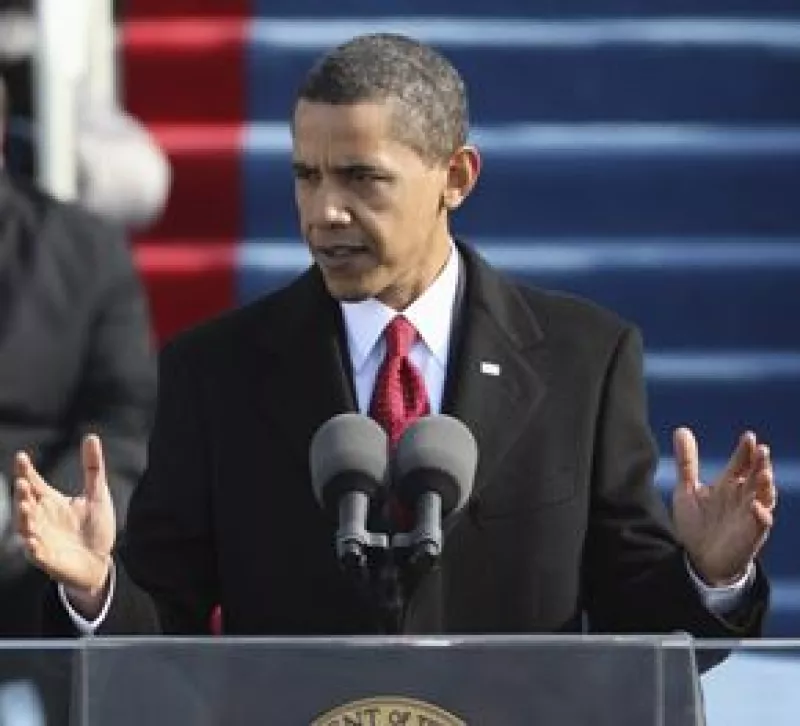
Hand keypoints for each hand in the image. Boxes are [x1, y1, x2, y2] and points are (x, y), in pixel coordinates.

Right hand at [15, 434, 115, 617]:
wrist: (100, 561)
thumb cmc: (94, 527)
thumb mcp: (97, 494)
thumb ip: (92, 467)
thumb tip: (91, 437)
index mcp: (51, 502)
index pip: (34, 483)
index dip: (26, 471)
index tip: (21, 457)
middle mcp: (42, 518)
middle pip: (26, 503)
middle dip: (22, 494)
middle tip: (22, 482)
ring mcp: (42, 538)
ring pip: (26, 527)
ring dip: (24, 517)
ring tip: (26, 505)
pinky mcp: (48, 558)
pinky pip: (36, 553)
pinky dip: (32, 548)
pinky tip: (32, 541)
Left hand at [672, 427, 775, 586]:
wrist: (698, 560)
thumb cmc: (696, 524)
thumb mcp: (687, 490)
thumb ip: (687, 462)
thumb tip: (681, 430)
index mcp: (728, 486)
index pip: (741, 464)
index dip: (745, 451)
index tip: (749, 436)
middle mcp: (742, 498)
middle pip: (756, 477)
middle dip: (760, 463)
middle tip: (761, 449)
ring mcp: (748, 516)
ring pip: (763, 497)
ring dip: (765, 485)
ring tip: (764, 473)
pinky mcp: (750, 536)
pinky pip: (760, 524)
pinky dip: (760, 515)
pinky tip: (756, 506)